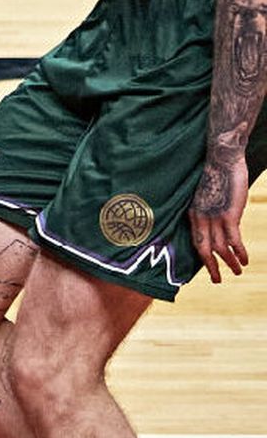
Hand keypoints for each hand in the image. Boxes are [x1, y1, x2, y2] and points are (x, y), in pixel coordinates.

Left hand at [189, 148, 249, 281]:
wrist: (221, 158)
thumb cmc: (216, 174)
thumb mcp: (208, 195)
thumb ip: (210, 212)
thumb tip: (220, 225)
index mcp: (192, 212)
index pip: (194, 240)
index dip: (201, 256)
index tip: (206, 267)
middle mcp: (200, 217)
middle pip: (203, 249)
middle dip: (211, 267)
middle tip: (217, 280)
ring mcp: (214, 217)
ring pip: (220, 248)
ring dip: (230, 262)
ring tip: (237, 271)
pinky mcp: (228, 215)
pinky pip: (233, 241)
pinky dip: (239, 252)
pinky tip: (245, 259)